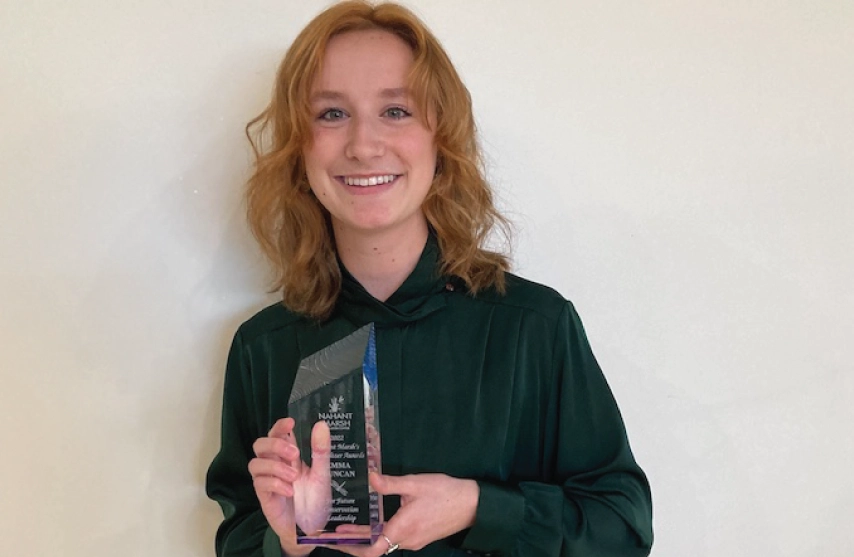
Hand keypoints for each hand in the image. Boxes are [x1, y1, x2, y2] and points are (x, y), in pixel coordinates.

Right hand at [249, 418, 332, 556]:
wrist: (312, 529)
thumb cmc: (316, 499)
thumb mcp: (323, 474)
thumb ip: (321, 451)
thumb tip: (321, 424)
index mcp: (289, 455)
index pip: (277, 433)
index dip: (279, 426)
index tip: (291, 422)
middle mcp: (275, 464)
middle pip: (260, 444)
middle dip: (275, 445)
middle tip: (294, 453)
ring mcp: (268, 480)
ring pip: (255, 463)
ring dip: (275, 467)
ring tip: (294, 477)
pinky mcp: (264, 497)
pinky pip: (260, 484)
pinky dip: (275, 484)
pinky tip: (290, 491)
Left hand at [329, 472, 478, 556]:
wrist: (472, 504)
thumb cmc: (444, 493)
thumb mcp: (416, 483)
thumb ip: (390, 484)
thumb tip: (369, 477)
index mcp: (402, 528)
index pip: (371, 549)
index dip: (351, 547)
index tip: (336, 539)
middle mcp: (406, 540)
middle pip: (374, 547)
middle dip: (353, 541)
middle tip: (334, 533)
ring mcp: (414, 540)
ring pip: (384, 542)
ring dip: (366, 537)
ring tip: (348, 526)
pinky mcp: (420, 537)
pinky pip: (395, 538)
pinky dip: (379, 533)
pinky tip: (373, 521)